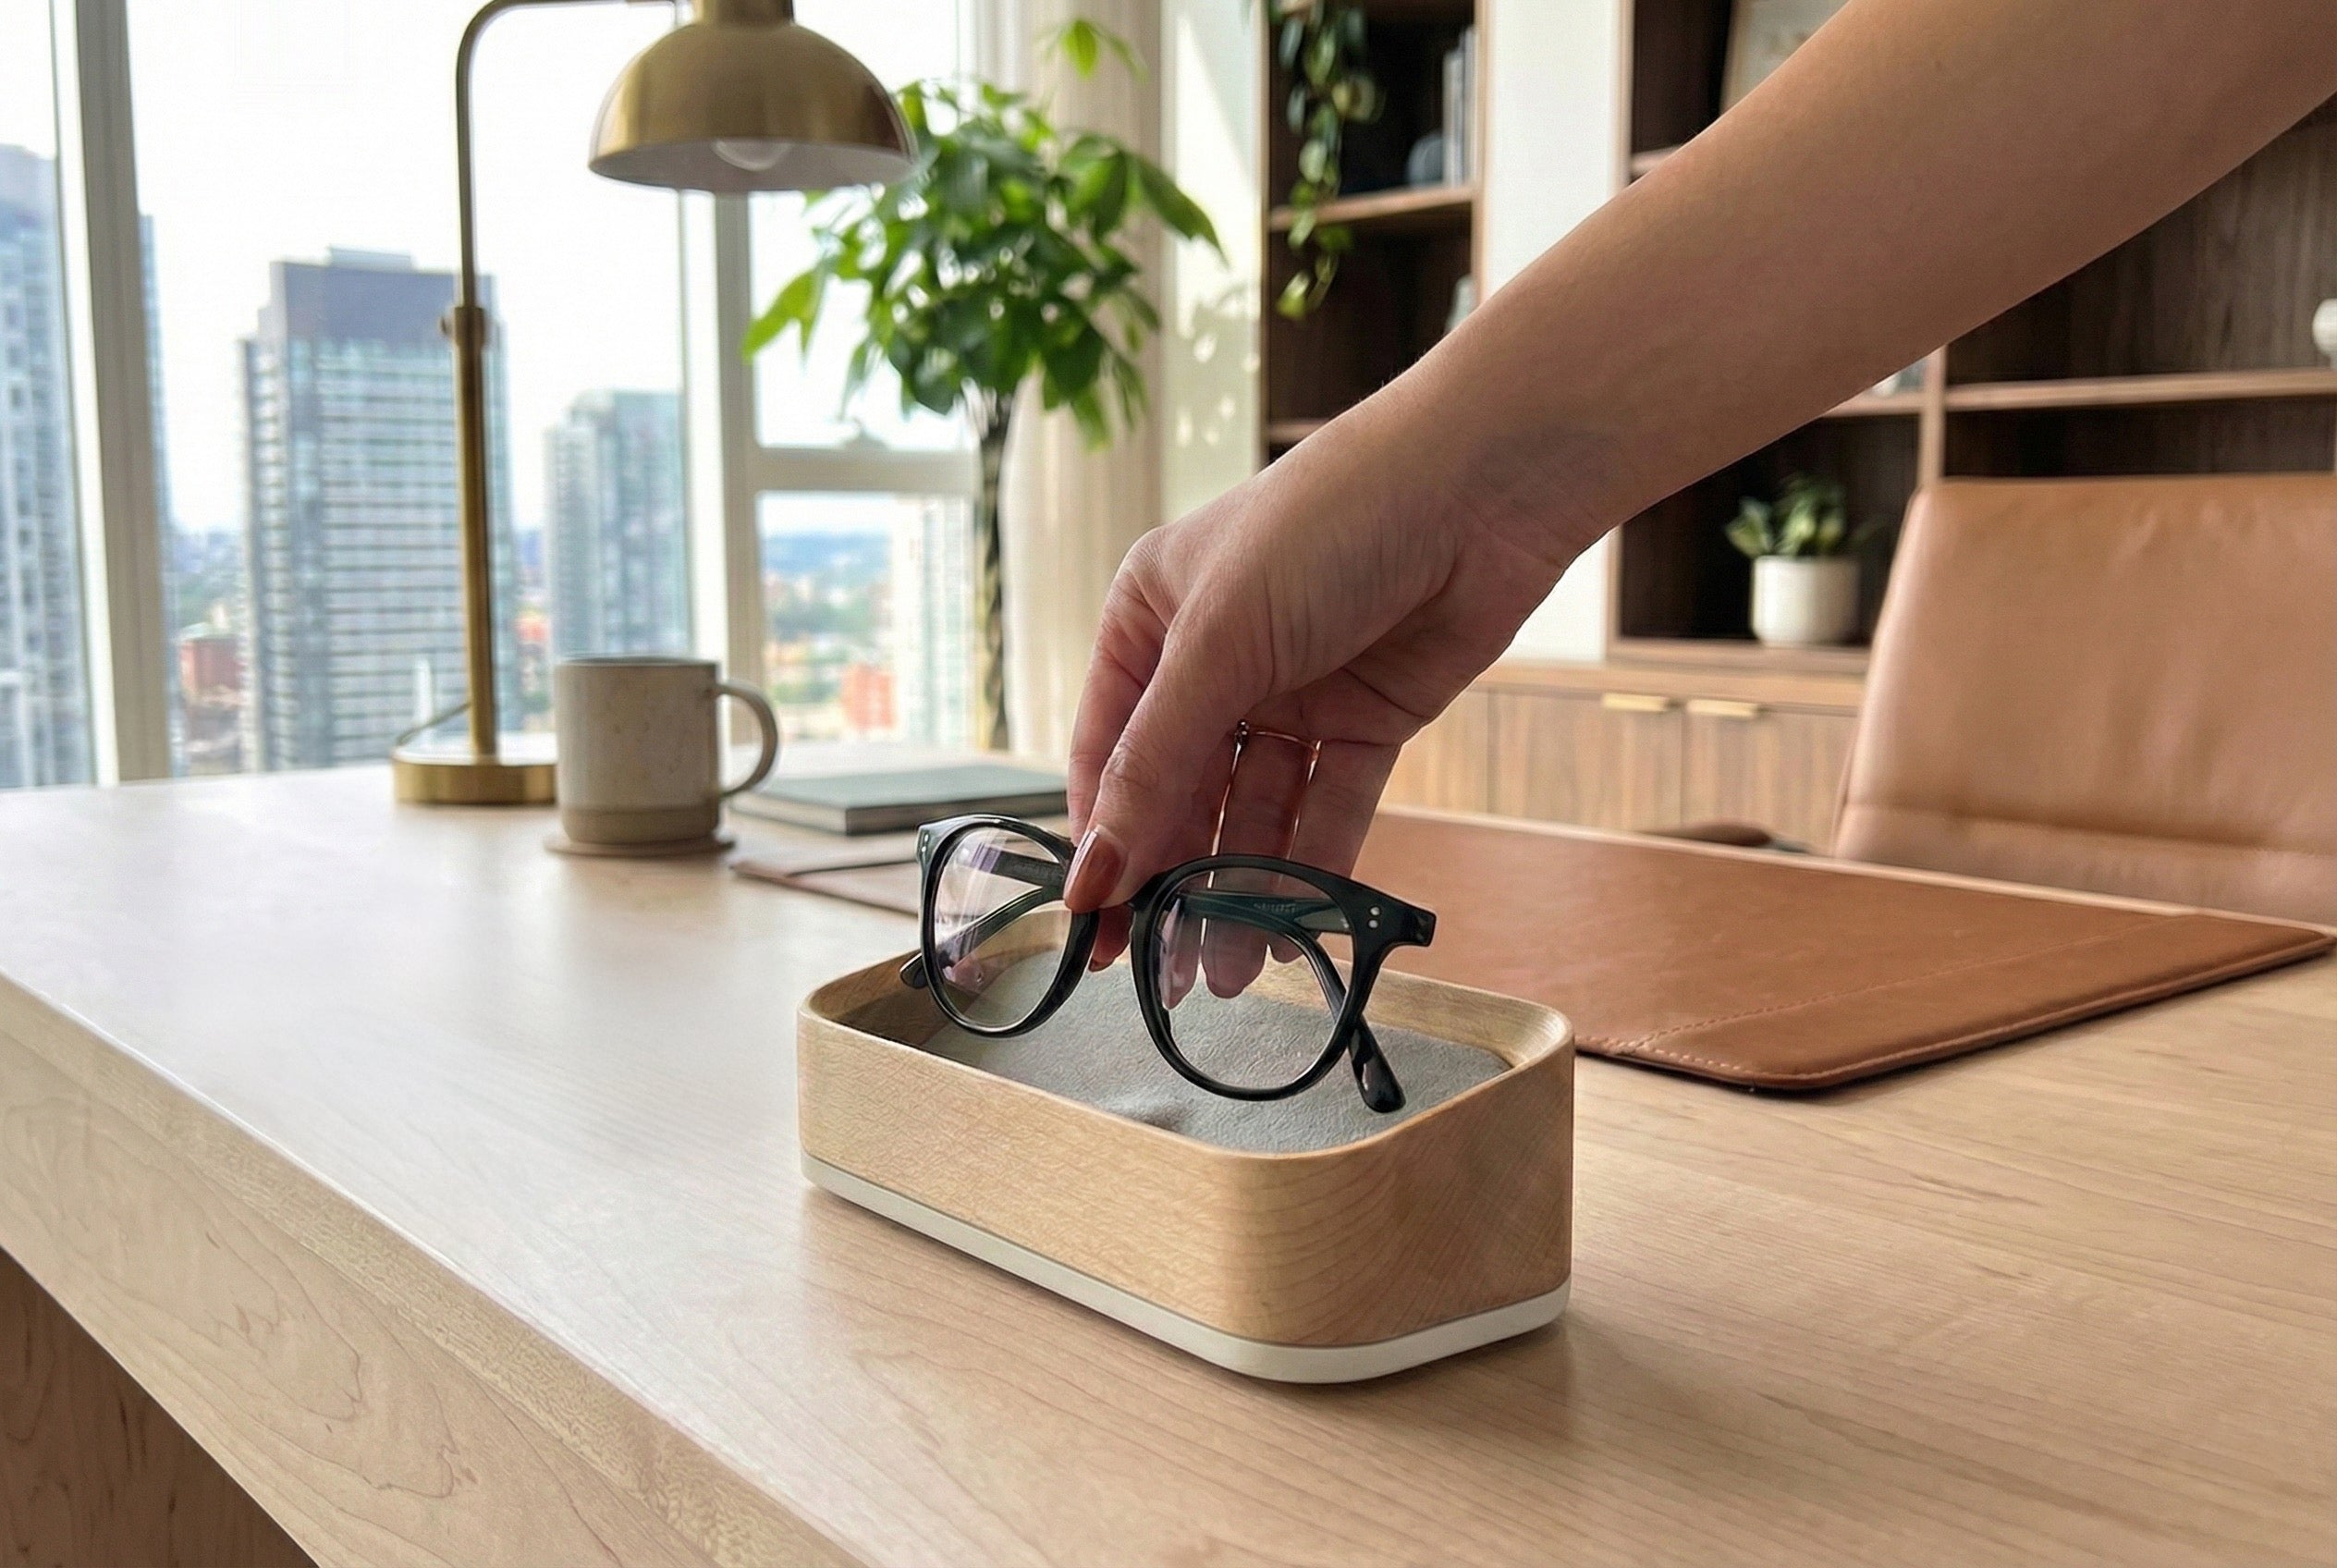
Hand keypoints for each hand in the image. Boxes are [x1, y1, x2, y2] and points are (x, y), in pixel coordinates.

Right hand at [1061, 409, 1587, 934]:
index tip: (1093, 928)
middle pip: (1178, 792)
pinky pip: (1326, 808)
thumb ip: (1155, 766)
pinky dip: (1307, 868)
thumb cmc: (1328, 526)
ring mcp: (1293, 693)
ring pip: (1252, 812)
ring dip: (1235, 889)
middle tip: (1160, 973)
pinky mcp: (1366, 721)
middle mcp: (1214, 659)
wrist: (1482, 488)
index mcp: (1150, 620)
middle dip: (1169, 879)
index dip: (1099, 840)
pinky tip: (1285, 930)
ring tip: (1221, 972)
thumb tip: (1091, 874)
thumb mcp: (1219, 644)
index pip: (1104, 752)